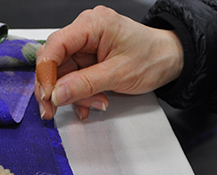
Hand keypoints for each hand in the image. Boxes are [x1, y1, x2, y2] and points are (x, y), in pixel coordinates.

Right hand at [35, 5, 183, 119]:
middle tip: (53, 109)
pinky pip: (72, 76)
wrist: (170, 59)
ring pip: (62, 72)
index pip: (56, 45)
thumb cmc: (153, 57)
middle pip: (54, 60)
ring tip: (92, 105)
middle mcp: (85, 30)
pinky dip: (78, 93)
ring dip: (72, 94)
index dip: (46, 72)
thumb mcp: (118, 75)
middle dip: (55, 88)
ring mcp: (85, 44)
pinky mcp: (87, 56)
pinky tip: (89, 103)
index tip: (48, 95)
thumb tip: (57, 94)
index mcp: (93, 24)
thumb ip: (84, 85)